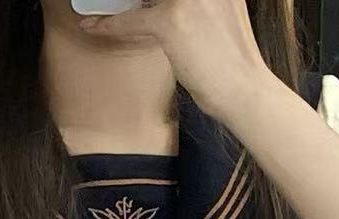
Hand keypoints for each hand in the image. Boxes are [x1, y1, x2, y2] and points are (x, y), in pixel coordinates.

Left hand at [77, 0, 272, 120]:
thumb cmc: (231, 59)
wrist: (244, 89)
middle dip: (141, 0)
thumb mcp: (219, 12)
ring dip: (124, 3)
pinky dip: (110, 24)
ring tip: (108, 6)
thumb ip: (196, 0)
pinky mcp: (172, 20)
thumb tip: (153, 1)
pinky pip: (132, 19)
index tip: (143, 2)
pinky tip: (94, 25)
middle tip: (132, 9)